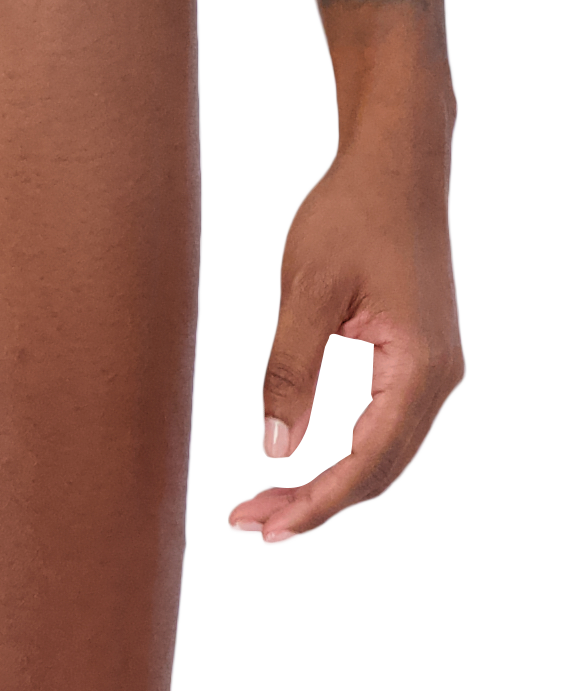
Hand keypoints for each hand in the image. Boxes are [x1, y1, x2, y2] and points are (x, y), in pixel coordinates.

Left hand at [227, 143, 463, 545]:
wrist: (396, 162)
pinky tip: (303, 467)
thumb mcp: (309, 290)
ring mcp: (433, 370)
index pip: (369, 464)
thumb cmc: (350, 214)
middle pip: (381, 470)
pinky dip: (344, 453)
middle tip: (249, 525)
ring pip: (384, 452)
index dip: (316, 503)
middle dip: (317, 504)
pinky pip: (384, 424)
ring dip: (328, 484)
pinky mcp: (418, 357)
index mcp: (422, 369)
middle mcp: (440, 379)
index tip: (265, 527)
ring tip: (265, 505)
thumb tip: (274, 451)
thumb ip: (291, 370)